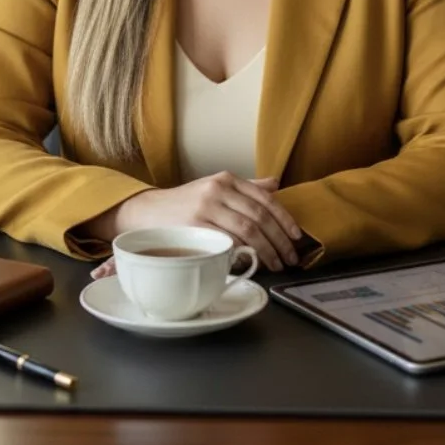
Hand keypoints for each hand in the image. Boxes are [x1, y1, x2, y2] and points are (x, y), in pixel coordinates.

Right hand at [89, 173, 302, 273]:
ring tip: (275, 265)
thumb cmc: (184, 204)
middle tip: (290, 258)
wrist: (147, 211)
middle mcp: (218, 189)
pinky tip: (251, 263)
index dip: (285, 219)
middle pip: (260, 217)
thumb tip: (275, 185)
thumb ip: (246, 188)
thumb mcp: (215, 188)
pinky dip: (244, 253)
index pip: (265, 199)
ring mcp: (206, 207)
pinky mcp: (195, 226)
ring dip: (267, 251)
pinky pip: (227, 241)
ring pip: (248, 230)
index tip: (297, 237)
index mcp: (227, 179)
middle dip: (280, 240)